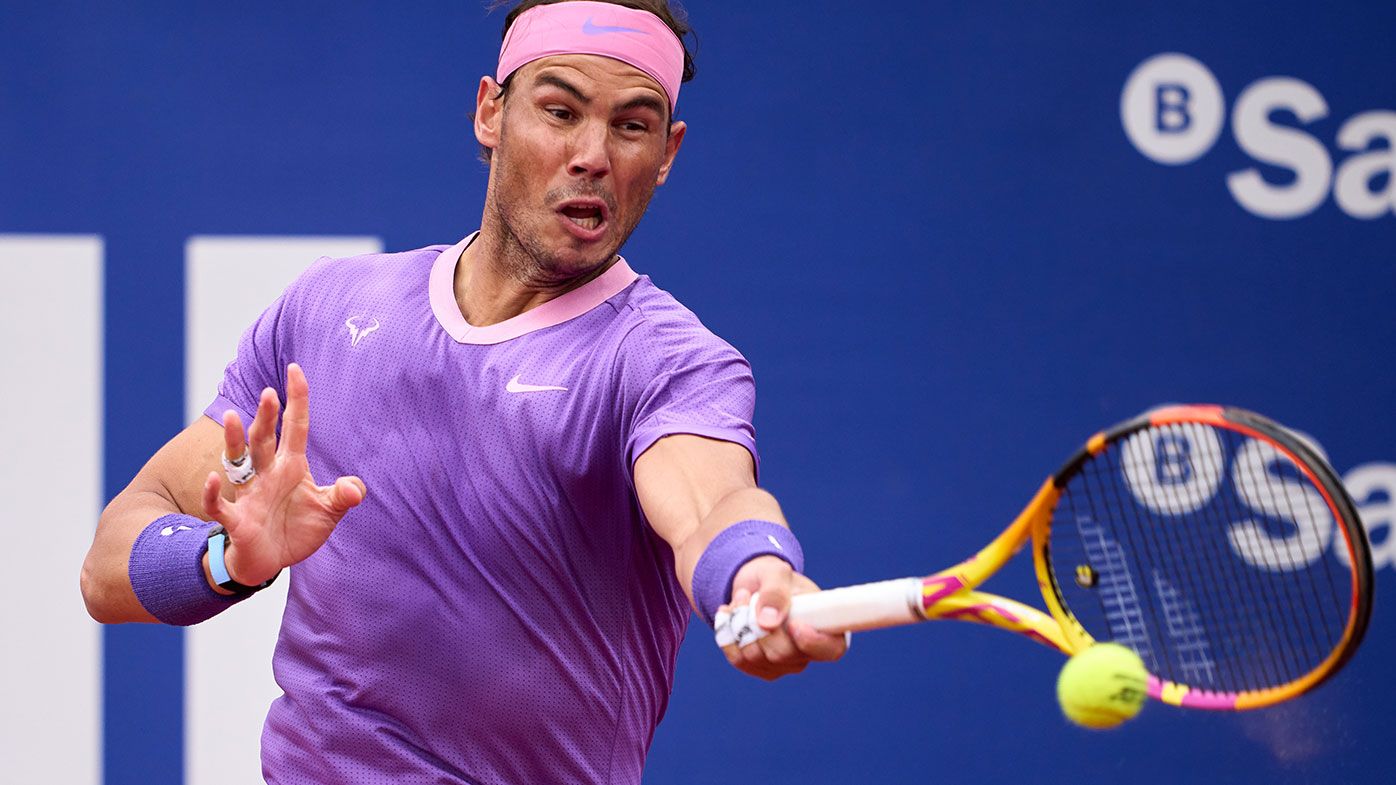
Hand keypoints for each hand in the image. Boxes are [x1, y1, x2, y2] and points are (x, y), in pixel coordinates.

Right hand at [202, 363, 365, 585]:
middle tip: (269, 392)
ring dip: (235, 440)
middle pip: (265, 438)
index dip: (297, 399)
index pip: (295, 426)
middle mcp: (268, 473)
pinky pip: (220, 504)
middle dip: (266, 416)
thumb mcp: (328, 511)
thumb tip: (354, 488)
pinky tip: (211, 479)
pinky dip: (213, 493)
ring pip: (240, 461)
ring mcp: (250, 494)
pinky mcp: (238, 519)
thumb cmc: (297, 529)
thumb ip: (343, 496)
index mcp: (291, 466)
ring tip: (232, 417)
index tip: (295, 369)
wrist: (271, 561)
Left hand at [715, 555, 847, 679]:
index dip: (813, 642)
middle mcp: (808, 652)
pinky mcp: (759, 668)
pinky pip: (738, 660)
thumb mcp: (776, 573)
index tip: (793, 624)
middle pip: (781, 654)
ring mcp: (784, 664)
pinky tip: (730, 616)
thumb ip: (775, 592)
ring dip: (739, 624)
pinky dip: (728, 635)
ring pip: (755, 656)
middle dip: (758, 624)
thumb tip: (769, 622)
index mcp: (826, 627)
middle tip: (748, 596)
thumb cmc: (774, 578)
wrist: (754, 586)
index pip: (831, 650)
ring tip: (740, 600)